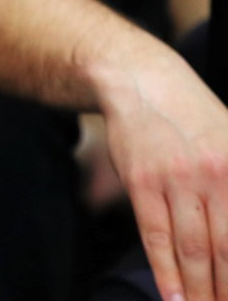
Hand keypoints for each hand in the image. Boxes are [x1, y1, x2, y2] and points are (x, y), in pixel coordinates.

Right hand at [101, 61, 227, 300]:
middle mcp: (214, 176)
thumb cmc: (192, 117)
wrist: (142, 82)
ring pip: (192, 249)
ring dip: (200, 291)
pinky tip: (172, 296)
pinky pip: (155, 235)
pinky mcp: (141, 182)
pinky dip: (164, 270)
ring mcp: (176, 180)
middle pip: (227, 249)